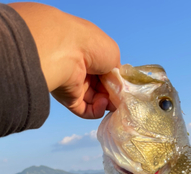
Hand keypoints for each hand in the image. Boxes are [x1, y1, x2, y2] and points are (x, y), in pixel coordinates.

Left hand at [9, 2, 119, 118]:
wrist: (67, 52)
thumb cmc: (92, 46)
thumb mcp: (113, 54)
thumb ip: (117, 71)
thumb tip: (117, 86)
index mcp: (89, 55)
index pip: (105, 73)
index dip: (115, 82)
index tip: (123, 87)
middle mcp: (80, 70)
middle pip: (101, 89)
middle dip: (112, 95)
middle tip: (120, 98)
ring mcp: (74, 86)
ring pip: (94, 101)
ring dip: (105, 103)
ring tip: (110, 100)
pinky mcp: (68, 100)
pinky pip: (85, 111)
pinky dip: (96, 110)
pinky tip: (102, 103)